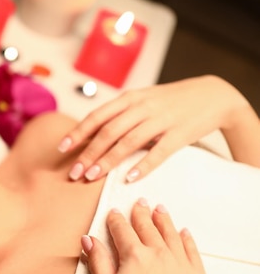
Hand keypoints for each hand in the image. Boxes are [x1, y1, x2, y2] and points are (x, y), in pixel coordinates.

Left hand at [58, 75, 249, 181]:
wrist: (213, 95)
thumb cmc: (169, 101)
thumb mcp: (141, 100)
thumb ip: (118, 114)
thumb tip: (89, 134)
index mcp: (130, 98)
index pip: (97, 116)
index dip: (78, 133)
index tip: (62, 149)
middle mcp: (142, 107)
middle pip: (108, 132)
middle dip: (88, 154)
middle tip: (74, 173)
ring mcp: (162, 119)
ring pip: (128, 142)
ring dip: (108, 161)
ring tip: (92, 177)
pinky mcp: (180, 133)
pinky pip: (159, 151)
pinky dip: (142, 165)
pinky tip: (129, 178)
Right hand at [82, 199, 218, 273]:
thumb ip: (97, 262)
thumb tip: (87, 239)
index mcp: (133, 255)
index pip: (122, 230)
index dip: (116, 219)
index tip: (113, 212)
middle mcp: (157, 252)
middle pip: (147, 226)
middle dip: (140, 213)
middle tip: (139, 201)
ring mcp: (179, 261)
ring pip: (170, 232)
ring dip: (163, 219)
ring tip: (159, 208)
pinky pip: (191, 248)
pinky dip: (186, 237)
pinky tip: (183, 231)